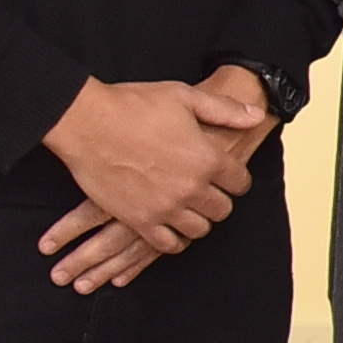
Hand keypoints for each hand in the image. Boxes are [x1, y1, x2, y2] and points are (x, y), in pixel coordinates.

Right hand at [40, 72, 262, 271]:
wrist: (87, 123)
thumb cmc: (134, 105)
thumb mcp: (185, 98)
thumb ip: (225, 110)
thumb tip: (255, 117)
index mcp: (207, 159)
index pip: (240, 182)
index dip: (236, 178)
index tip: (228, 176)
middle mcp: (192, 188)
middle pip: (223, 209)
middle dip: (219, 200)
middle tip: (208, 192)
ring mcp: (165, 208)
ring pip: (199, 230)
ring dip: (198, 220)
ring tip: (190, 209)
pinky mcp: (139, 220)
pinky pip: (167, 244)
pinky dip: (173, 239)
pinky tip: (170, 227)